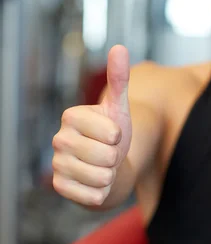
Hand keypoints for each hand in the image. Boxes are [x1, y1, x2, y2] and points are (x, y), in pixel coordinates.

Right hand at [52, 45, 131, 205]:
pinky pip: (93, 196)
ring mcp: (57, 165)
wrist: (108, 166)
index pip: (111, 133)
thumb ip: (119, 79)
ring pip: (101, 178)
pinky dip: (102, 193)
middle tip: (109, 154)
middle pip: (107, 157)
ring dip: (110, 176)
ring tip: (103, 167)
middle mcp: (58, 139)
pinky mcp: (60, 188)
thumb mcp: (120, 108)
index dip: (119, 137)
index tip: (112, 134)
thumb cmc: (114, 134)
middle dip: (116, 158)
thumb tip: (119, 47)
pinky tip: (95, 183)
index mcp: (71, 116)